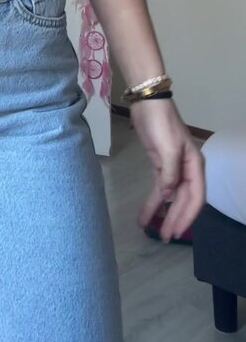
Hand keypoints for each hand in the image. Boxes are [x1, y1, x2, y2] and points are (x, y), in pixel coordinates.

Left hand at [130, 96, 206, 242]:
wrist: (148, 103)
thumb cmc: (162, 123)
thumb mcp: (167, 147)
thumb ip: (169, 174)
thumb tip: (168, 195)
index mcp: (195, 166)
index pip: (196, 198)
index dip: (187, 216)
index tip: (177, 232)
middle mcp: (187, 170)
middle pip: (183, 200)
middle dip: (174, 219)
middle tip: (164, 238)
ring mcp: (174, 168)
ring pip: (170, 197)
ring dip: (163, 214)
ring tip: (153, 232)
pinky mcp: (160, 165)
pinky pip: (159, 189)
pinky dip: (154, 202)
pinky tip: (145, 215)